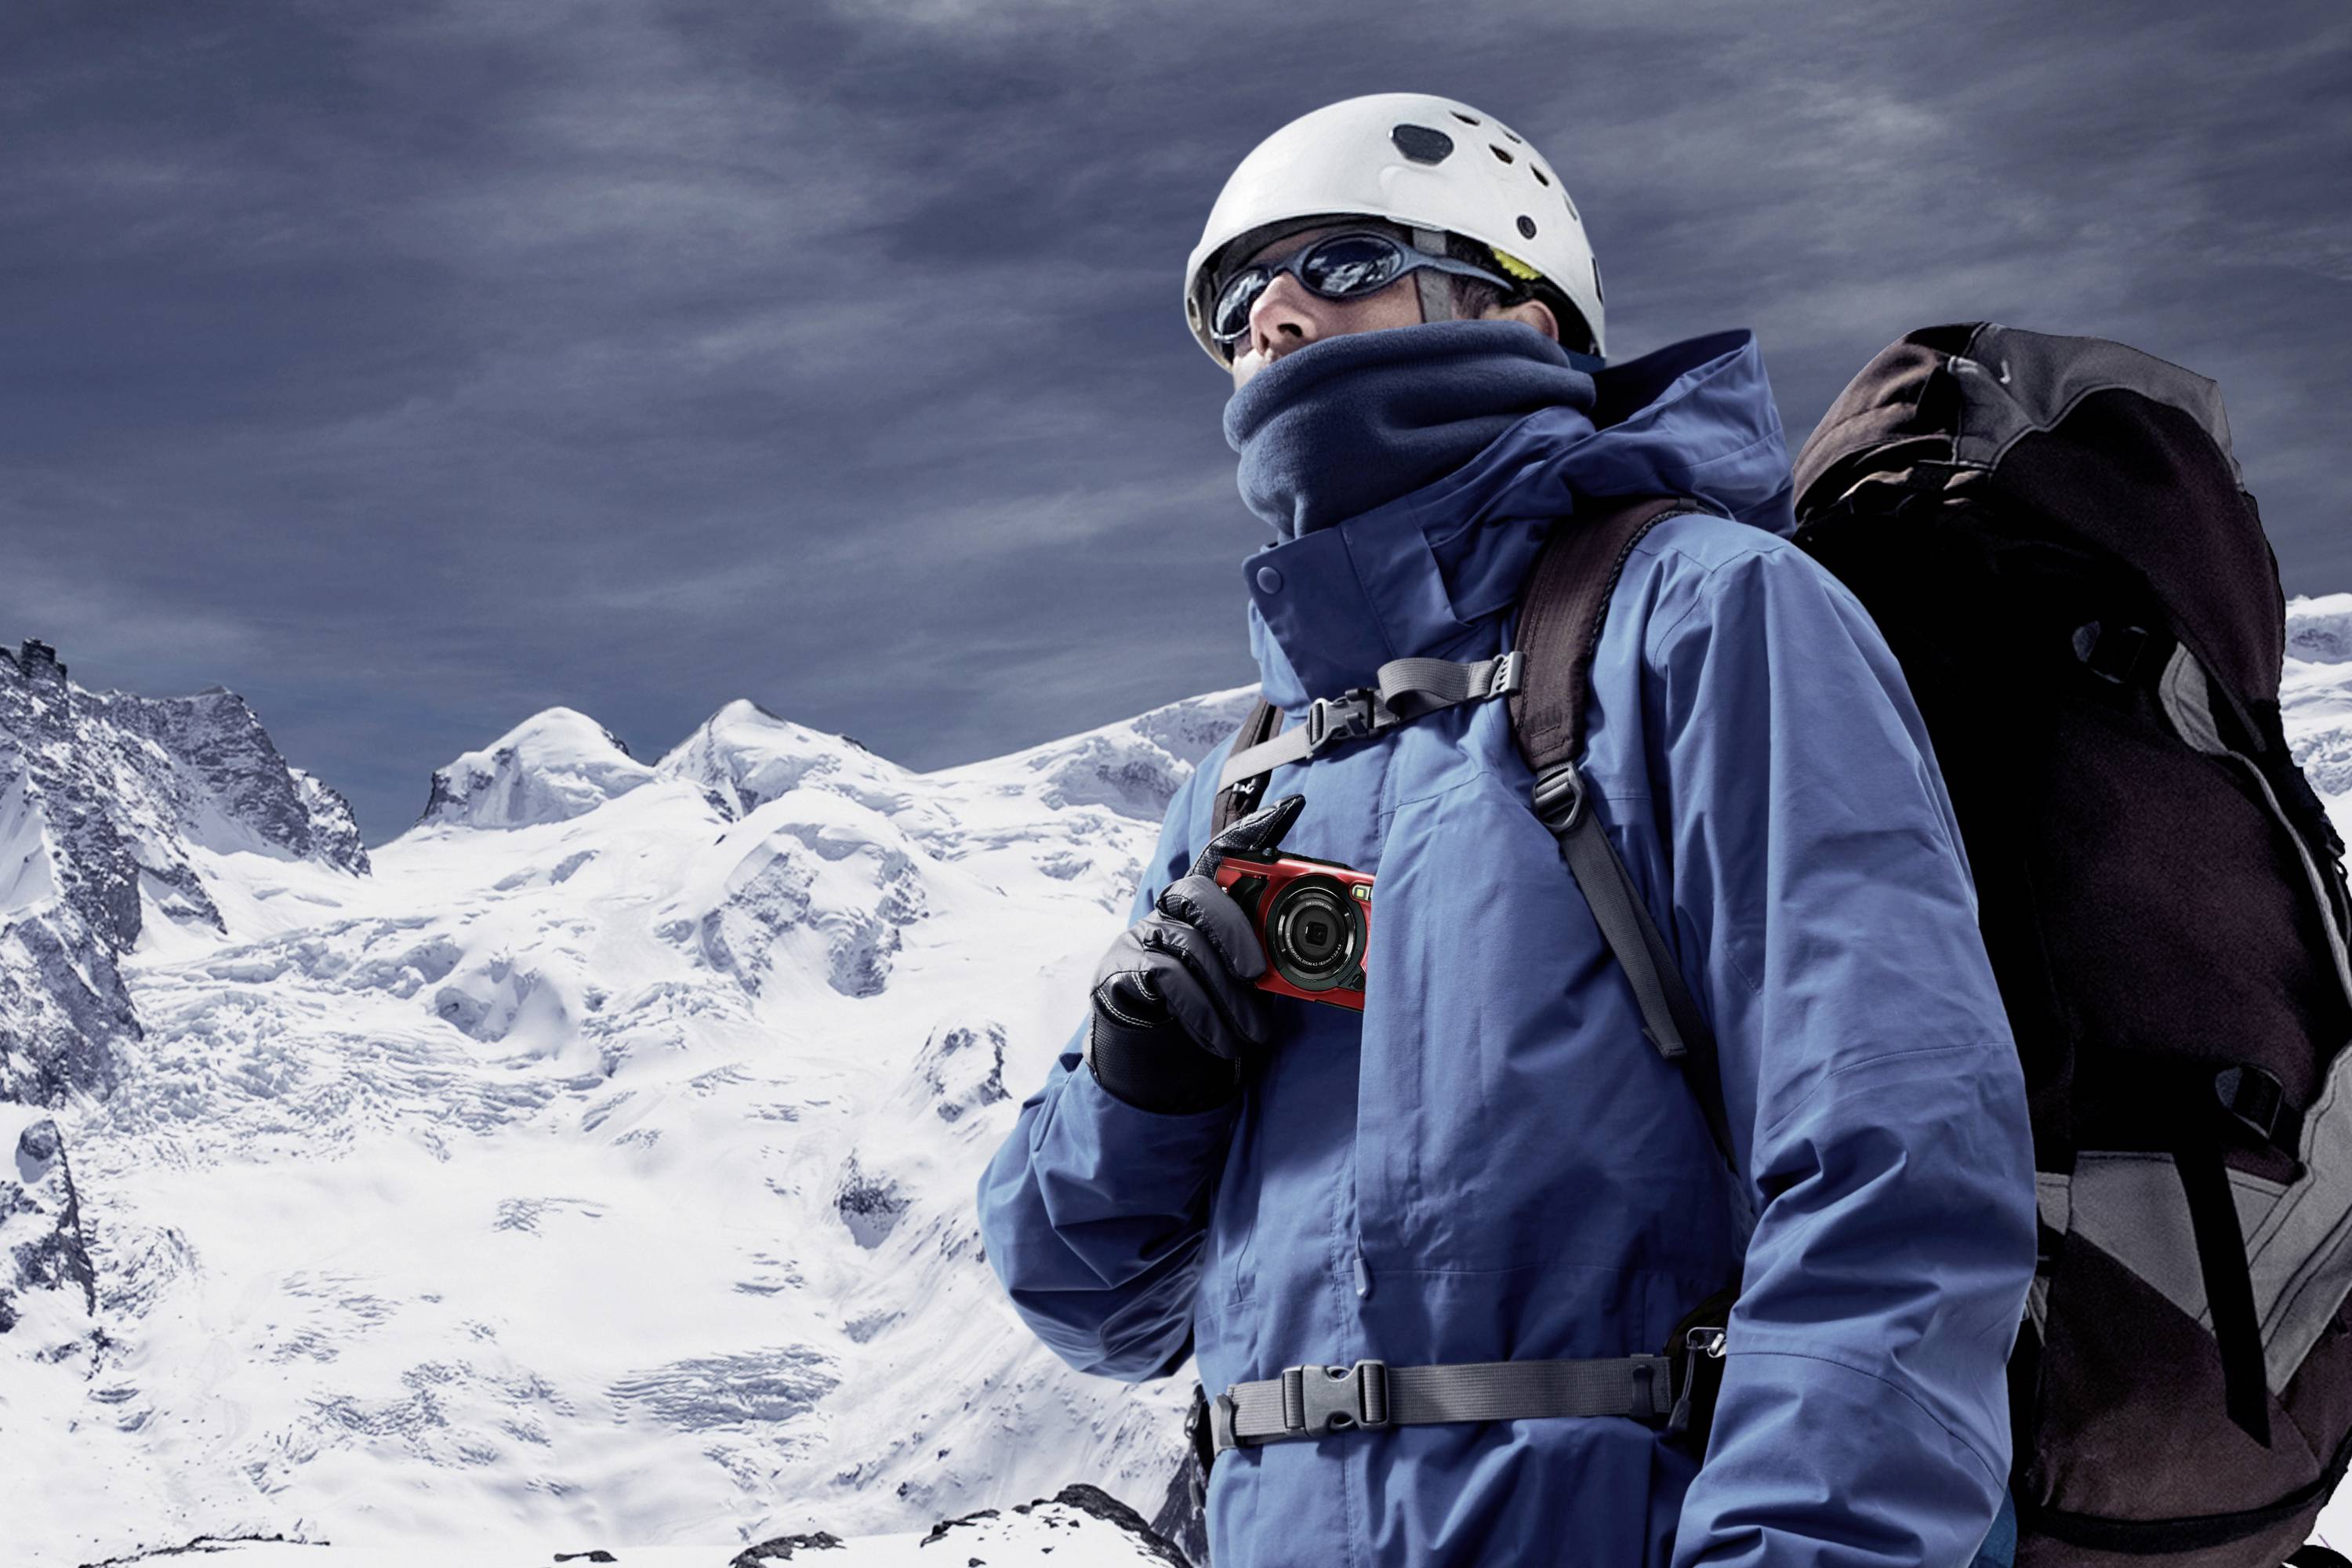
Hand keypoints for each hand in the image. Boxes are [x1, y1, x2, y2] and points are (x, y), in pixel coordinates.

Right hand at [1084, 795, 1306, 1111]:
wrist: (1150, 1056)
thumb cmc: (1206, 1007)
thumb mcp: (1241, 983)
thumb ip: (1264, 963)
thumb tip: (1313, 965)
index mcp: (1206, 903)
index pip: (1225, 857)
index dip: (1253, 832)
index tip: (1291, 807)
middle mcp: (1171, 909)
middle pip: (1200, 894)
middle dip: (1235, 932)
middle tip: (1258, 975)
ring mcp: (1143, 935)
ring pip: (1188, 946)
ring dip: (1227, 998)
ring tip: (1254, 1035)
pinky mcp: (1121, 968)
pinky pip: (1166, 977)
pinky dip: (1199, 1012)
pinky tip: (1219, 1040)